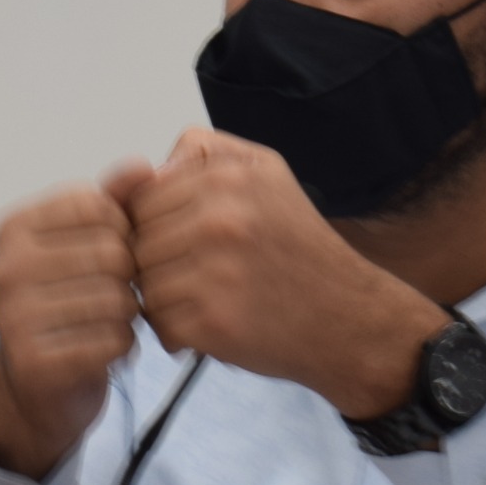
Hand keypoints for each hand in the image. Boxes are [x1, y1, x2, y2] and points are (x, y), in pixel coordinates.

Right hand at [0, 172, 146, 478]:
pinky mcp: (34, 362)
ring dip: (128, 316)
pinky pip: (112, 342)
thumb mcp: (86, 242)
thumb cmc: (68, 301)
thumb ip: (115, 200)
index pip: (101, 207)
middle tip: (117, 295)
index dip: (124, 232)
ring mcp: (14, 316)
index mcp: (16, 227)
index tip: (111, 254)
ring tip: (110, 322)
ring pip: (116, 300)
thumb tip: (144, 166)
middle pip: (113, 255)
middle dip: (130, 278)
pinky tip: (107, 349)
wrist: (39, 385)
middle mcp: (6, 267)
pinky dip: (123, 348)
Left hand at [126, 129, 446, 418]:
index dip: (153, 225)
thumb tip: (149, 168)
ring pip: (143, 285)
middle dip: (156, 264)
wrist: (349, 318)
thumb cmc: (300, 247)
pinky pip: (160, 324)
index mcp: (227, 177)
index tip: (182, 242)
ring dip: (164, 301)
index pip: (141, 198)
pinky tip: (210, 327)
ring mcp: (216, 271)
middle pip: (136, 242)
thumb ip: (205, 151)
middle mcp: (220, 218)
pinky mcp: (214, 321)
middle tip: (195, 277)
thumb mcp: (266, 171)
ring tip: (205, 301)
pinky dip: (177, 333)